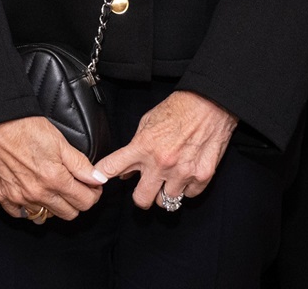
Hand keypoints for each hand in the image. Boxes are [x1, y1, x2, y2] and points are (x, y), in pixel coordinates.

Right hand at [0, 115, 106, 221]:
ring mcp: (18, 197)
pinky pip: (20, 214)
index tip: (91, 187)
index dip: (92, 194)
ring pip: (45, 216)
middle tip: (73, 187)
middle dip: (76, 202)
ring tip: (51, 190)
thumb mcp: (60, 141)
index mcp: (55, 179)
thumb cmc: (25, 126)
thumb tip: (98, 180)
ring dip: (52, 206)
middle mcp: (37, 193)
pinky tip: (30, 194)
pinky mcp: (2, 196)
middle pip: (68, 214)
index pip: (85, 202)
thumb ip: (81, 164)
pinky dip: (28, 207)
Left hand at [92, 90, 237, 208]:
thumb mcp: (148, 122)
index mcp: (144, 146)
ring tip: (169, 179)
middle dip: (140, 197)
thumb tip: (125, 172)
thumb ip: (135, 147)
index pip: (113, 167)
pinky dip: (186, 189)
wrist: (210, 104)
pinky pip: (188, 196)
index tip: (96, 180)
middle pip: (141, 200)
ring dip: (165, 192)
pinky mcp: (202, 177)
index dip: (101, 175)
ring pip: (165, 202)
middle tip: (144, 189)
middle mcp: (161, 163)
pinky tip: (186, 174)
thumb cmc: (178, 109)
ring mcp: (182, 172)